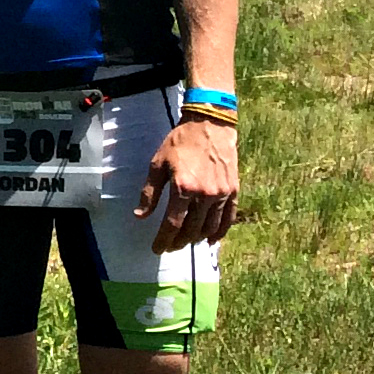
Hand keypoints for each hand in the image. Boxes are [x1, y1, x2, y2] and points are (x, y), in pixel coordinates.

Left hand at [136, 115, 239, 251]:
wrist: (210, 124)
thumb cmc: (180, 142)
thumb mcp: (158, 164)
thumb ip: (150, 193)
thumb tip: (141, 216)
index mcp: (183, 188)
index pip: (173, 224)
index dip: (164, 239)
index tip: (157, 249)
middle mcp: (205, 195)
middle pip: (192, 229)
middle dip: (179, 242)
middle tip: (169, 246)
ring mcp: (222, 194)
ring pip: (210, 226)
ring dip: (197, 238)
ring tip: (185, 242)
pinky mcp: (233, 191)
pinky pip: (228, 218)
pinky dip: (220, 232)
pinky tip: (211, 239)